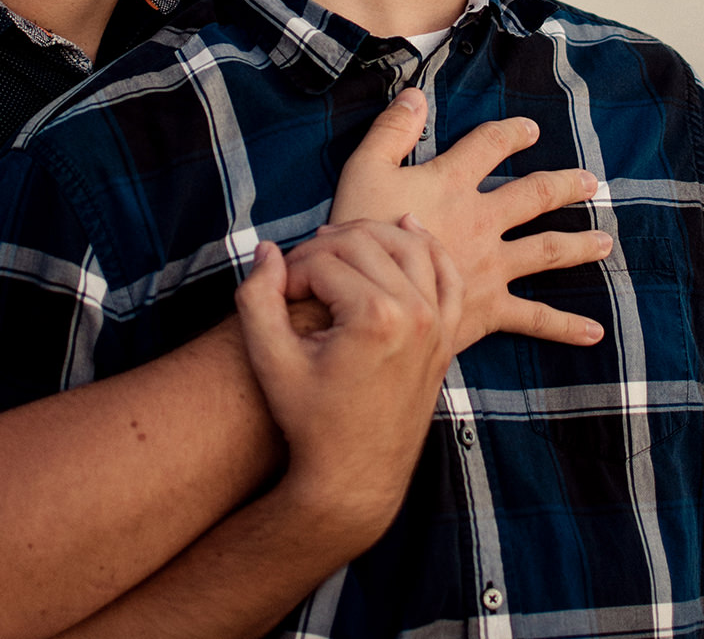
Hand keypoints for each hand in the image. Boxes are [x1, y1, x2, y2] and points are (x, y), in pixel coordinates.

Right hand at [235, 218, 462, 547]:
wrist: (355, 477)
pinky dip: (428, 246)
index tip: (275, 294)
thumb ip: (256, 299)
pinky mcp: (446, 334)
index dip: (289, 271)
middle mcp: (415, 314)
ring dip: (369, 235)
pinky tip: (407, 226)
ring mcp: (437, 323)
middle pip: (363, 243)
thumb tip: (268, 251)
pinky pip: (446, 274)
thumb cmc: (309, 421)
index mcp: (375, 318)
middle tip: (295, 274)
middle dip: (321, 249)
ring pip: (408, 246)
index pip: (322, 261)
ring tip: (333, 244)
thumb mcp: (271, 362)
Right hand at [327, 88, 611, 351]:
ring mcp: (491, 265)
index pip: (489, 145)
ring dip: (579, 244)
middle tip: (589, 183)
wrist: (367, 299)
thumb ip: (391, 130)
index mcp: (452, 183)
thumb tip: (415, 94)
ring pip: (547, 251)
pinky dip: (565, 326)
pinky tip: (594, 332)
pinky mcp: (490, 307)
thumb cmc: (358, 233)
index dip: (510, 134)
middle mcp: (482, 220)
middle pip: (534, 196)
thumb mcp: (363, 170)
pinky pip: (535, 318)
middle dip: (564, 186)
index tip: (530, 129)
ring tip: (605, 242)